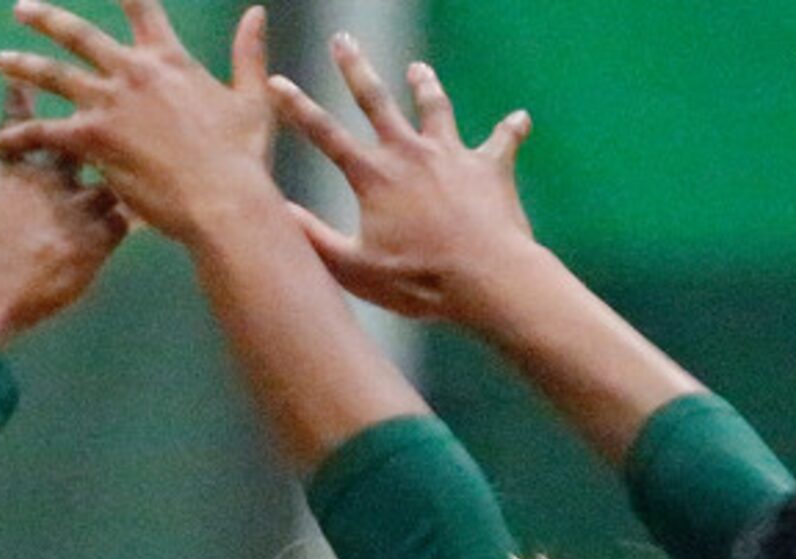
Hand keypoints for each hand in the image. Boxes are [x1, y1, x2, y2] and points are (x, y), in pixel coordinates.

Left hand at [0, 0, 278, 245]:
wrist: (222, 200)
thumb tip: (256, 13)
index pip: (140, 7)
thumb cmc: (242, 157)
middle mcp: (132, 71)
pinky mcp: (92, 138)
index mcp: (168, 58)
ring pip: (53, 76)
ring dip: (24, 67)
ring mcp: (108, 103)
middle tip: (22, 10)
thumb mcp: (252, 99)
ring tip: (2, 62)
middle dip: (47, 19)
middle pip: (79, 35)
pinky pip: (44, 131)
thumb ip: (248, 54)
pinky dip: (19, 135)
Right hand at [0, 87, 130, 347]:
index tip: (21, 80)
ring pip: (109, 181)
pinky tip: (139, 221)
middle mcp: (46, 183)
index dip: (20, 102)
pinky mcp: (93, 243)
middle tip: (98, 139)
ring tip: (128, 184)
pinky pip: (124, 222)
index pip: (18, 126)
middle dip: (87, 140)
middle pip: (78, 143)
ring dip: (116, 183)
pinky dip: (130, 220)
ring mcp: (72, 211)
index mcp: (10, 174)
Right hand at [272, 41, 540, 323]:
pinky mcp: (491, 167)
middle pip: (377, 100)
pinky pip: (502, 140)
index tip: (276, 82)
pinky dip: (511, 129)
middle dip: (355, 69)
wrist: (486, 278)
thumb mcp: (353, 268)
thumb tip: (277, 212)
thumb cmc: (419, 281)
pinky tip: (520, 119)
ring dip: (425, 86)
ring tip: (418, 69)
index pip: (324, 134)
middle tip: (342, 40)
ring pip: (435, 108)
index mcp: (373, 176)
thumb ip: (313, 238)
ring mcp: (452, 155)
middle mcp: (410, 153)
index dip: (296, 108)